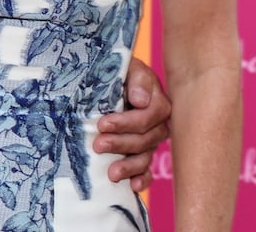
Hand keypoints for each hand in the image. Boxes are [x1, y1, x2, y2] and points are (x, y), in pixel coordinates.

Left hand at [95, 56, 171, 191]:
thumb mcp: (128, 68)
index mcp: (157, 102)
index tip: (103, 123)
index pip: (149, 116)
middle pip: (146, 139)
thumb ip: (138, 79)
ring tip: (111, 173)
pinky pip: (146, 171)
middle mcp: (157, 124)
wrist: (105, 79)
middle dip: (121, 143)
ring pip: (145, 157)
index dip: (127, 122)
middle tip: (98, 145)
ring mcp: (149, 141)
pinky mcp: (140, 154)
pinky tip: (132, 186)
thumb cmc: (118, 73)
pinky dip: (141, 179)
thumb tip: (141, 99)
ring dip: (129, 166)